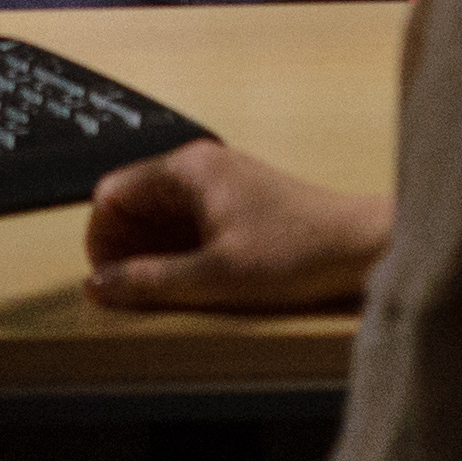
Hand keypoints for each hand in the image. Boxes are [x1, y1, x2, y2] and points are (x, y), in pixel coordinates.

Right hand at [83, 140, 395, 312]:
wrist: (363, 247)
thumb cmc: (300, 252)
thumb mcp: (214, 276)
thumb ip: (149, 281)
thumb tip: (98, 285)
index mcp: (187, 169)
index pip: (111, 195)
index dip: (102, 241)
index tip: (110, 281)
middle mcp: (201, 167)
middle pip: (133, 204)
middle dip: (126, 250)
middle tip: (136, 293)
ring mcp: (221, 183)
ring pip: (161, 217)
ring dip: (154, 254)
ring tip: (169, 291)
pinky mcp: (238, 203)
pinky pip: (189, 223)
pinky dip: (181, 252)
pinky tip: (196, 282)